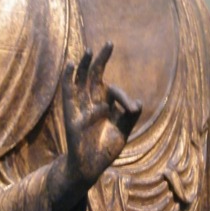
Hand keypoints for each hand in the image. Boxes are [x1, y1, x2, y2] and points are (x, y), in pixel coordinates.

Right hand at [62, 41, 141, 185]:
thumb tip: (139, 103)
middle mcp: (90, 102)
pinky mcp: (71, 117)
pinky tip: (73, 66)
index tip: (134, 109)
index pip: (113, 90)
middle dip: (101, 60)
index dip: (124, 97)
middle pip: (94, 76)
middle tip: (109, 43)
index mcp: (103, 103)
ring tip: (88, 51)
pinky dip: (70, 80)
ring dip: (84, 66)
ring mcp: (80, 108)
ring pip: (80, 81)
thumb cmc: (105, 148)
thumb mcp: (122, 130)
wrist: (91, 167)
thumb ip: (129, 116)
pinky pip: (70, 96)